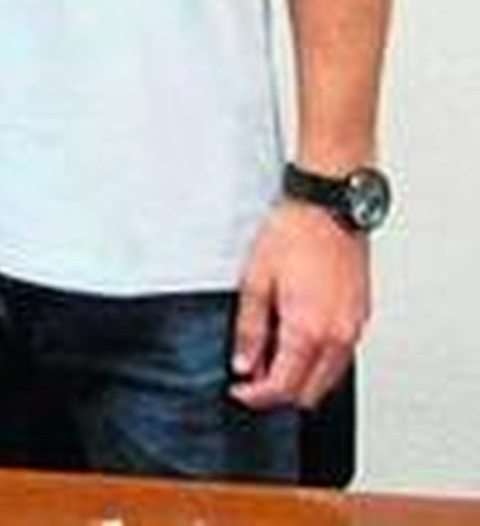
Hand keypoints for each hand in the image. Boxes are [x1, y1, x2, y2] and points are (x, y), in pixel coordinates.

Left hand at [229, 200, 370, 409]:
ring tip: (273, 352)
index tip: (241, 391)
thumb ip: (250, 328)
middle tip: (253, 372)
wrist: (328, 206)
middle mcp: (338, 335)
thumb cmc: (294, 233)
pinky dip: (319, 359)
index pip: (284, 387)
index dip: (257, 396)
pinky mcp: (361, 317)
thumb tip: (244, 362)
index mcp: (308, 329)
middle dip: (279, 391)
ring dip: (302, 376)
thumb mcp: (256, 278)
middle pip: (310, 392)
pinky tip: (298, 337)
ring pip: (329, 378)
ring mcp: (354, 328)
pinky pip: (342, 356)